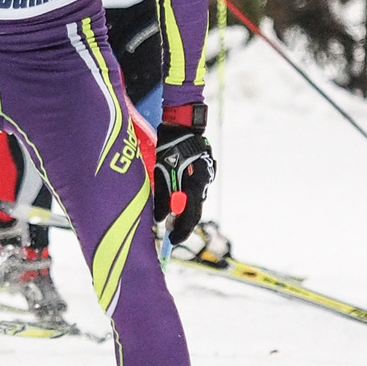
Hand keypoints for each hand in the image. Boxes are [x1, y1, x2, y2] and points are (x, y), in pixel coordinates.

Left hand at [151, 102, 212, 240]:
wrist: (183, 125)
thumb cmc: (170, 147)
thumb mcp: (161, 172)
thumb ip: (163, 196)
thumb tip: (160, 219)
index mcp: (195, 184)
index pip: (191, 214)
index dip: (182, 230)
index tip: (173, 240)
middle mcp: (204, 183)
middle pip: (194, 210)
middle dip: (183, 223)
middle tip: (171, 233)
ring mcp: (206, 176)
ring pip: (194, 200)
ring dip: (183, 210)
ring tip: (172, 220)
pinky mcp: (203, 171)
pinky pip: (194, 190)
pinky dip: (186, 198)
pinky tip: (177, 200)